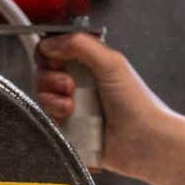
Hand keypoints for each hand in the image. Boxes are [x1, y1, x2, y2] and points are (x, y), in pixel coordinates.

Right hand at [34, 33, 178, 179]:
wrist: (143, 141)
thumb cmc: (136, 103)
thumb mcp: (110, 62)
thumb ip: (79, 44)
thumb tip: (49, 43)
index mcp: (89, 63)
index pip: (53, 51)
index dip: (50, 54)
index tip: (57, 60)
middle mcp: (78, 83)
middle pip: (42, 73)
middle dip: (50, 78)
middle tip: (70, 86)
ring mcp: (72, 107)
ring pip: (41, 96)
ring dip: (52, 99)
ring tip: (71, 106)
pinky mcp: (68, 129)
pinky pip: (46, 120)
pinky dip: (53, 117)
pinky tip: (70, 119)